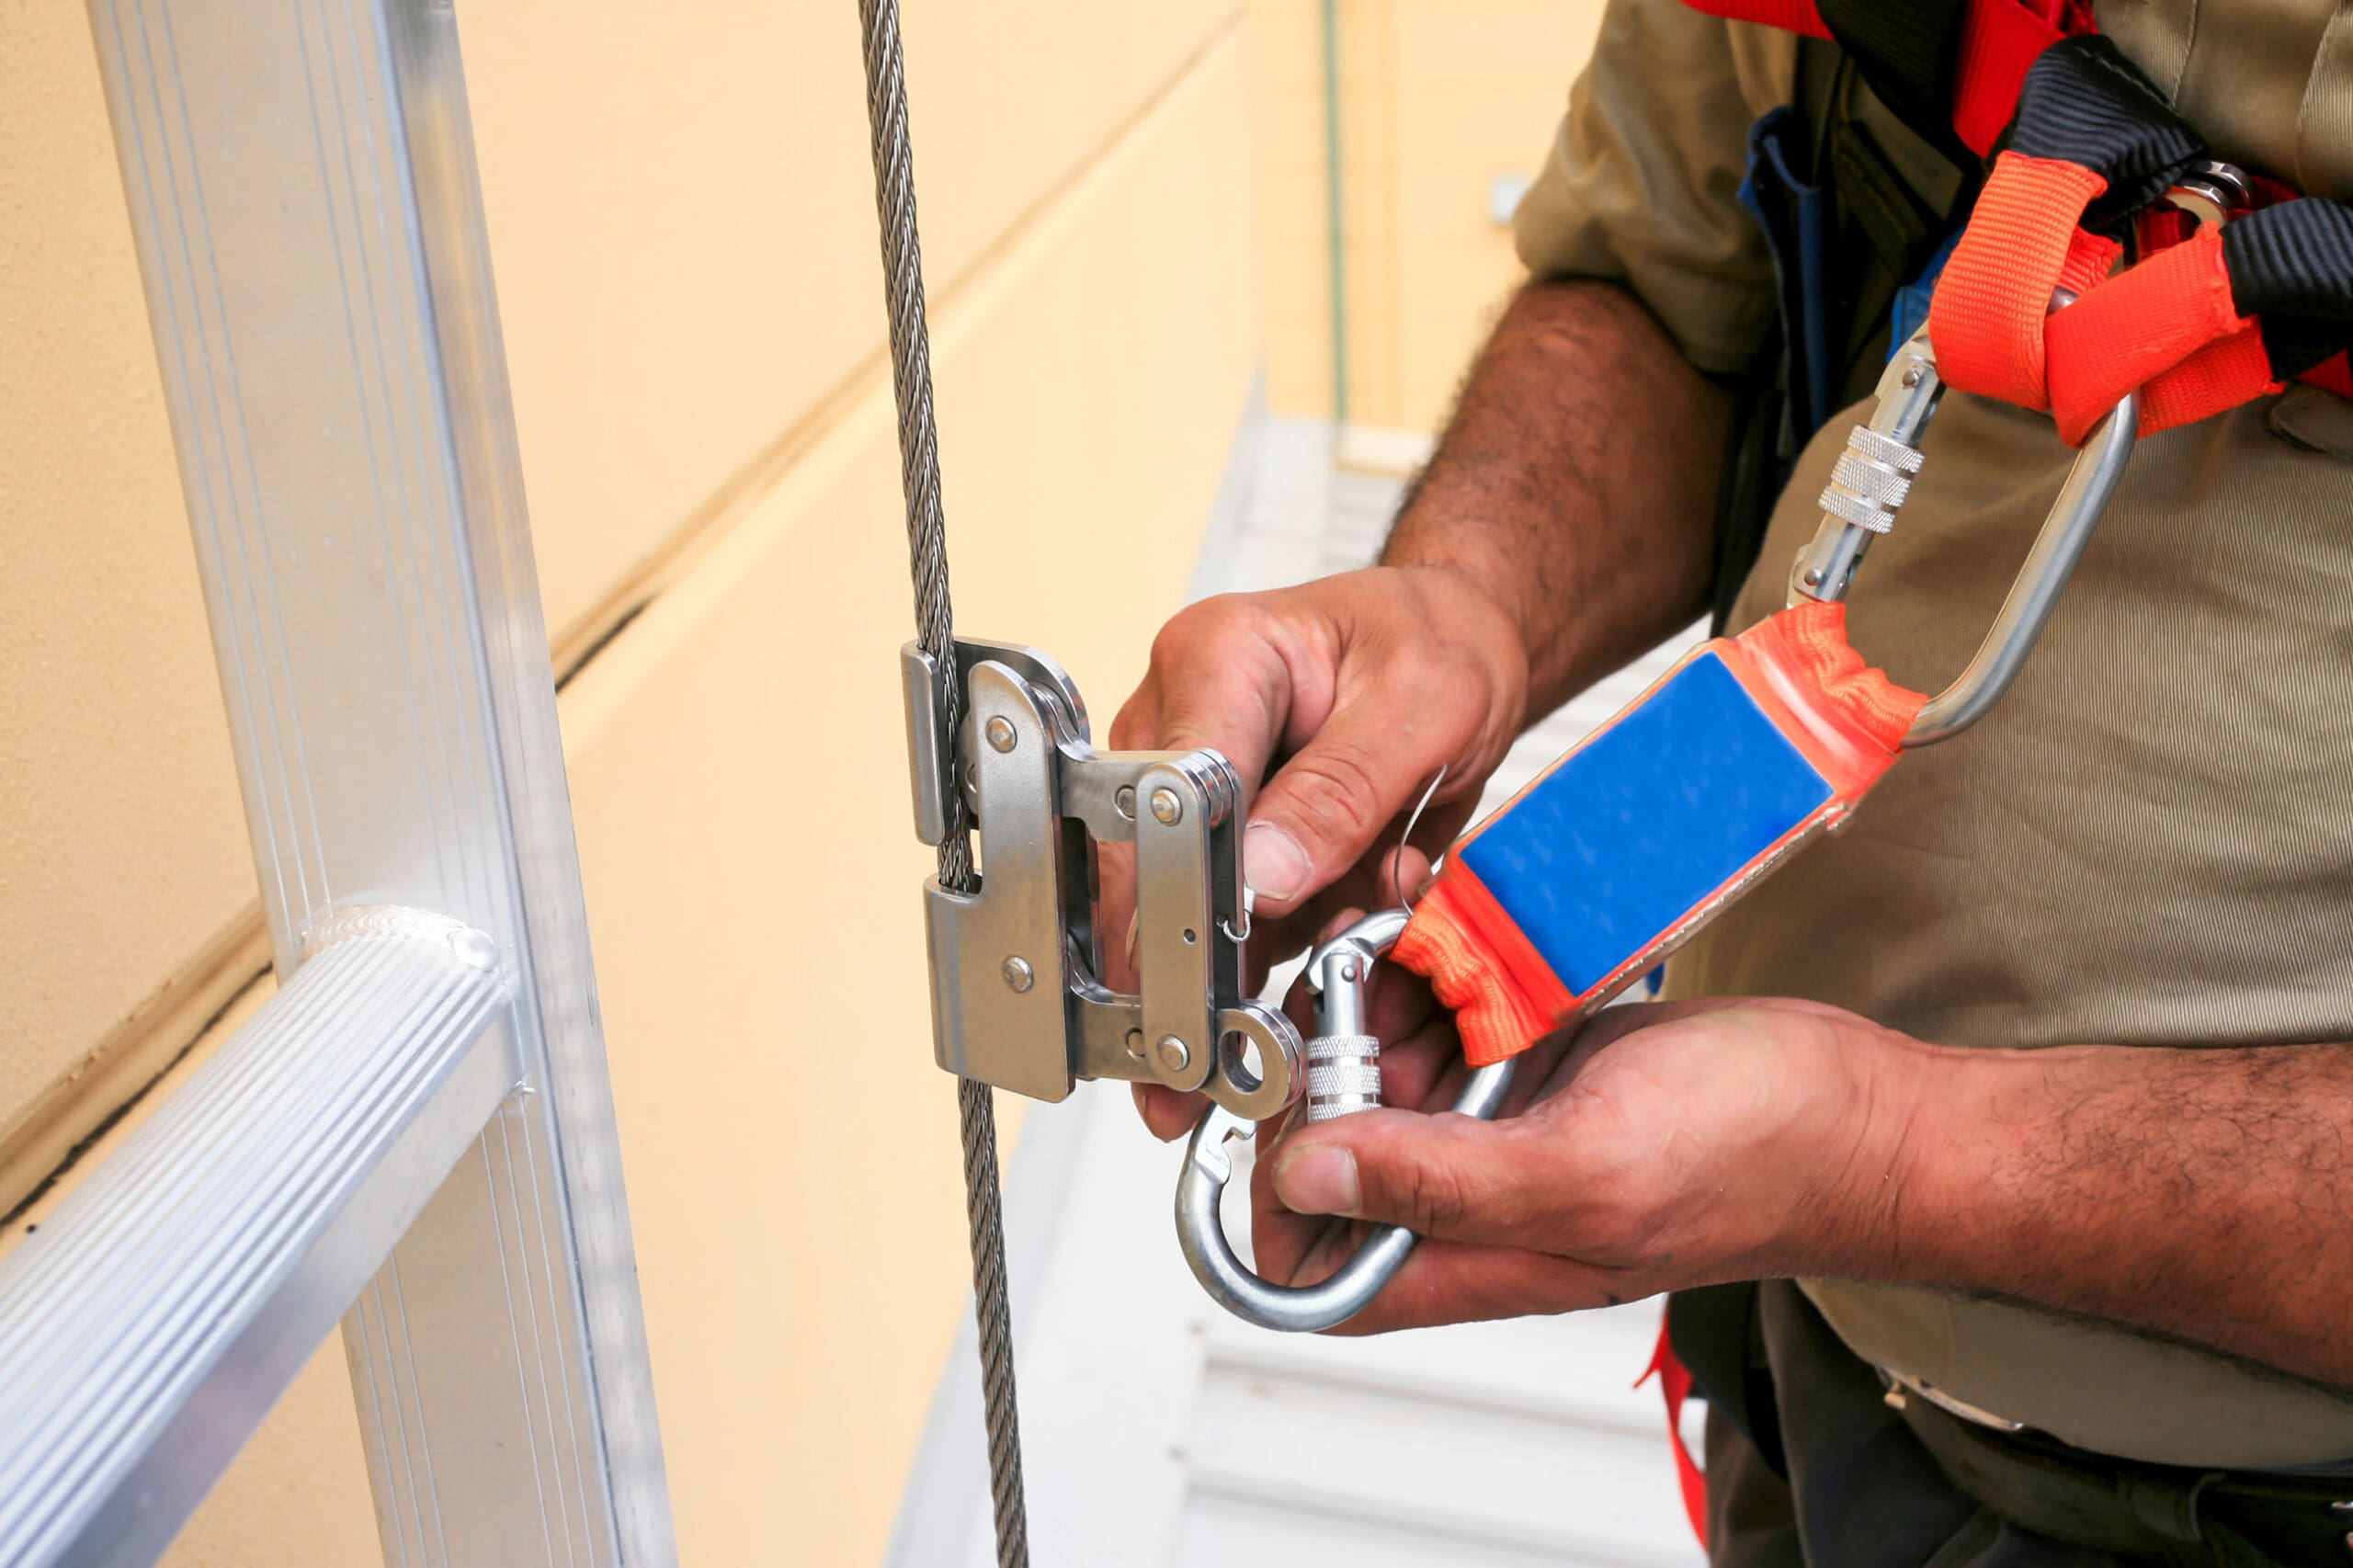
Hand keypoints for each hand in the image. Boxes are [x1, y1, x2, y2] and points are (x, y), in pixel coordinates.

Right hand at [1104, 566, 1530, 1140]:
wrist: (1459, 641)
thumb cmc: (1440, 645)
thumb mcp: (1424, 707)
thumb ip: (1342, 791)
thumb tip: (1261, 874)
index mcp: (1220, 657)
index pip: (1167, 789)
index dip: (1170, 892)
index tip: (1187, 983)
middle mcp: (1181, 716)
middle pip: (1145, 859)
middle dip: (1170, 970)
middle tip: (1183, 1066)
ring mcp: (1190, 782)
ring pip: (1174, 904)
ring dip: (1210, 987)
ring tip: (1222, 1074)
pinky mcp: (1217, 836)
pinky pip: (1222, 919)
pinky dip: (1258, 970)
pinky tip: (1276, 1018)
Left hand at [1246, 990, 1918, 1333]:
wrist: (1858, 1101)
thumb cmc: (1760, 1161)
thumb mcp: (1584, 1176)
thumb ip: (1438, 1186)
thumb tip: (1304, 1181)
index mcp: (1465, 1258)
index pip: (1303, 1255)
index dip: (1265, 1179)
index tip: (1283, 1082)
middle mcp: (1468, 1196)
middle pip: (1330, 1133)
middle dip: (1329, 1048)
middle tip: (1356, 975)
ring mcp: (1499, 1122)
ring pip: (1383, 1054)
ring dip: (1382, 987)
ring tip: (1407, 930)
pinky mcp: (1533, 1056)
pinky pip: (1449, 1008)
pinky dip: (1441, 963)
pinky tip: (1453, 921)